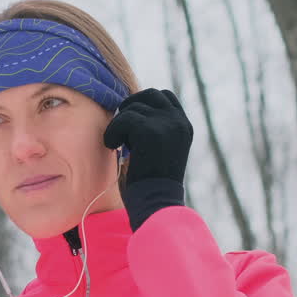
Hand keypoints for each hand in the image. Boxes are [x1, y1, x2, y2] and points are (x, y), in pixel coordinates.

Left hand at [103, 88, 192, 229]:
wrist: (156, 202)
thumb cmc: (151, 182)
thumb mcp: (159, 149)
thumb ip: (154, 127)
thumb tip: (131, 108)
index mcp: (184, 126)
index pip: (164, 96)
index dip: (144, 103)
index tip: (132, 123)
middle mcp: (179, 122)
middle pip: (149, 94)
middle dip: (130, 108)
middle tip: (121, 130)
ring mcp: (166, 124)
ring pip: (132, 107)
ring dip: (119, 125)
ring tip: (119, 144)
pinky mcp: (149, 131)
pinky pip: (123, 120)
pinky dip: (112, 133)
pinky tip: (114, 147)